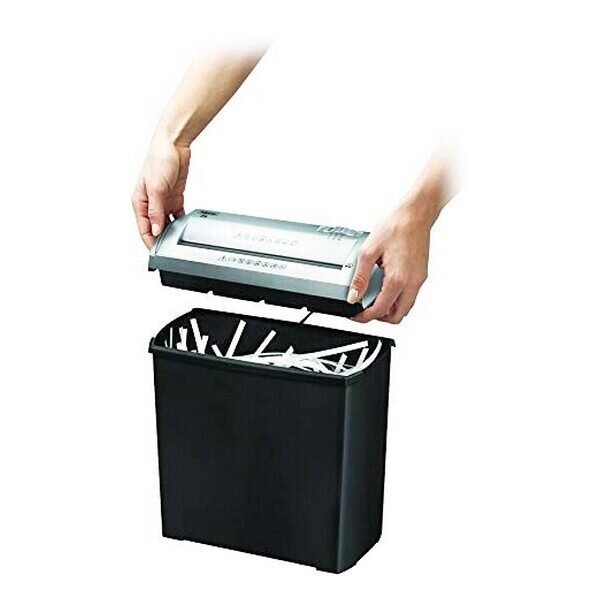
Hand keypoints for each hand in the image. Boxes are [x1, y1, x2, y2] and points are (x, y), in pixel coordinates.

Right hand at [131, 139, 189, 247]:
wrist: (173, 145)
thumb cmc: (159, 160)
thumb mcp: (156, 188)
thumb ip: (156, 211)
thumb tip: (155, 230)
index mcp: (139, 202)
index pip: (143, 229)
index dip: (150, 242)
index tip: (158, 253)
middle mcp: (150, 203)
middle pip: (155, 228)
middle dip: (162, 239)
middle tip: (171, 250)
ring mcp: (162, 201)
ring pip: (166, 223)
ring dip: (171, 231)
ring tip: (179, 241)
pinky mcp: (174, 197)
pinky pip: (176, 214)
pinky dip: (180, 221)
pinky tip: (185, 227)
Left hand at [348, 202, 431, 323]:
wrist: (416, 214)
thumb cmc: (396, 227)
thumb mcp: (368, 251)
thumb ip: (360, 277)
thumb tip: (353, 295)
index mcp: (397, 279)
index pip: (380, 310)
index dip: (365, 317)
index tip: (356, 315)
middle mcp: (412, 283)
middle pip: (397, 317)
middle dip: (380, 318)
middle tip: (366, 310)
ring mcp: (419, 280)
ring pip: (405, 308)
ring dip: (390, 309)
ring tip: (375, 299)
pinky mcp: (421, 275)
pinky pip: (410, 296)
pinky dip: (398, 299)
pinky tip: (386, 287)